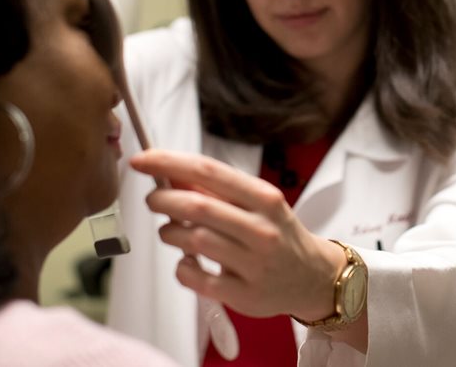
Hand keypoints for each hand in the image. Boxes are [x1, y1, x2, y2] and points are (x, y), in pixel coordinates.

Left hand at [129, 149, 344, 320]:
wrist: (312, 277)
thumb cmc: (277, 233)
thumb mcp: (259, 203)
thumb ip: (218, 190)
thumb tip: (171, 175)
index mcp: (265, 198)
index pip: (208, 171)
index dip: (169, 163)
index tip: (142, 160)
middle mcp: (262, 229)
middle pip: (197, 206)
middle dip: (163, 199)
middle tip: (153, 200)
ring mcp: (254, 264)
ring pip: (194, 240)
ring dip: (170, 232)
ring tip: (171, 231)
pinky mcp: (244, 294)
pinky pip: (196, 277)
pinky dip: (181, 267)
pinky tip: (187, 261)